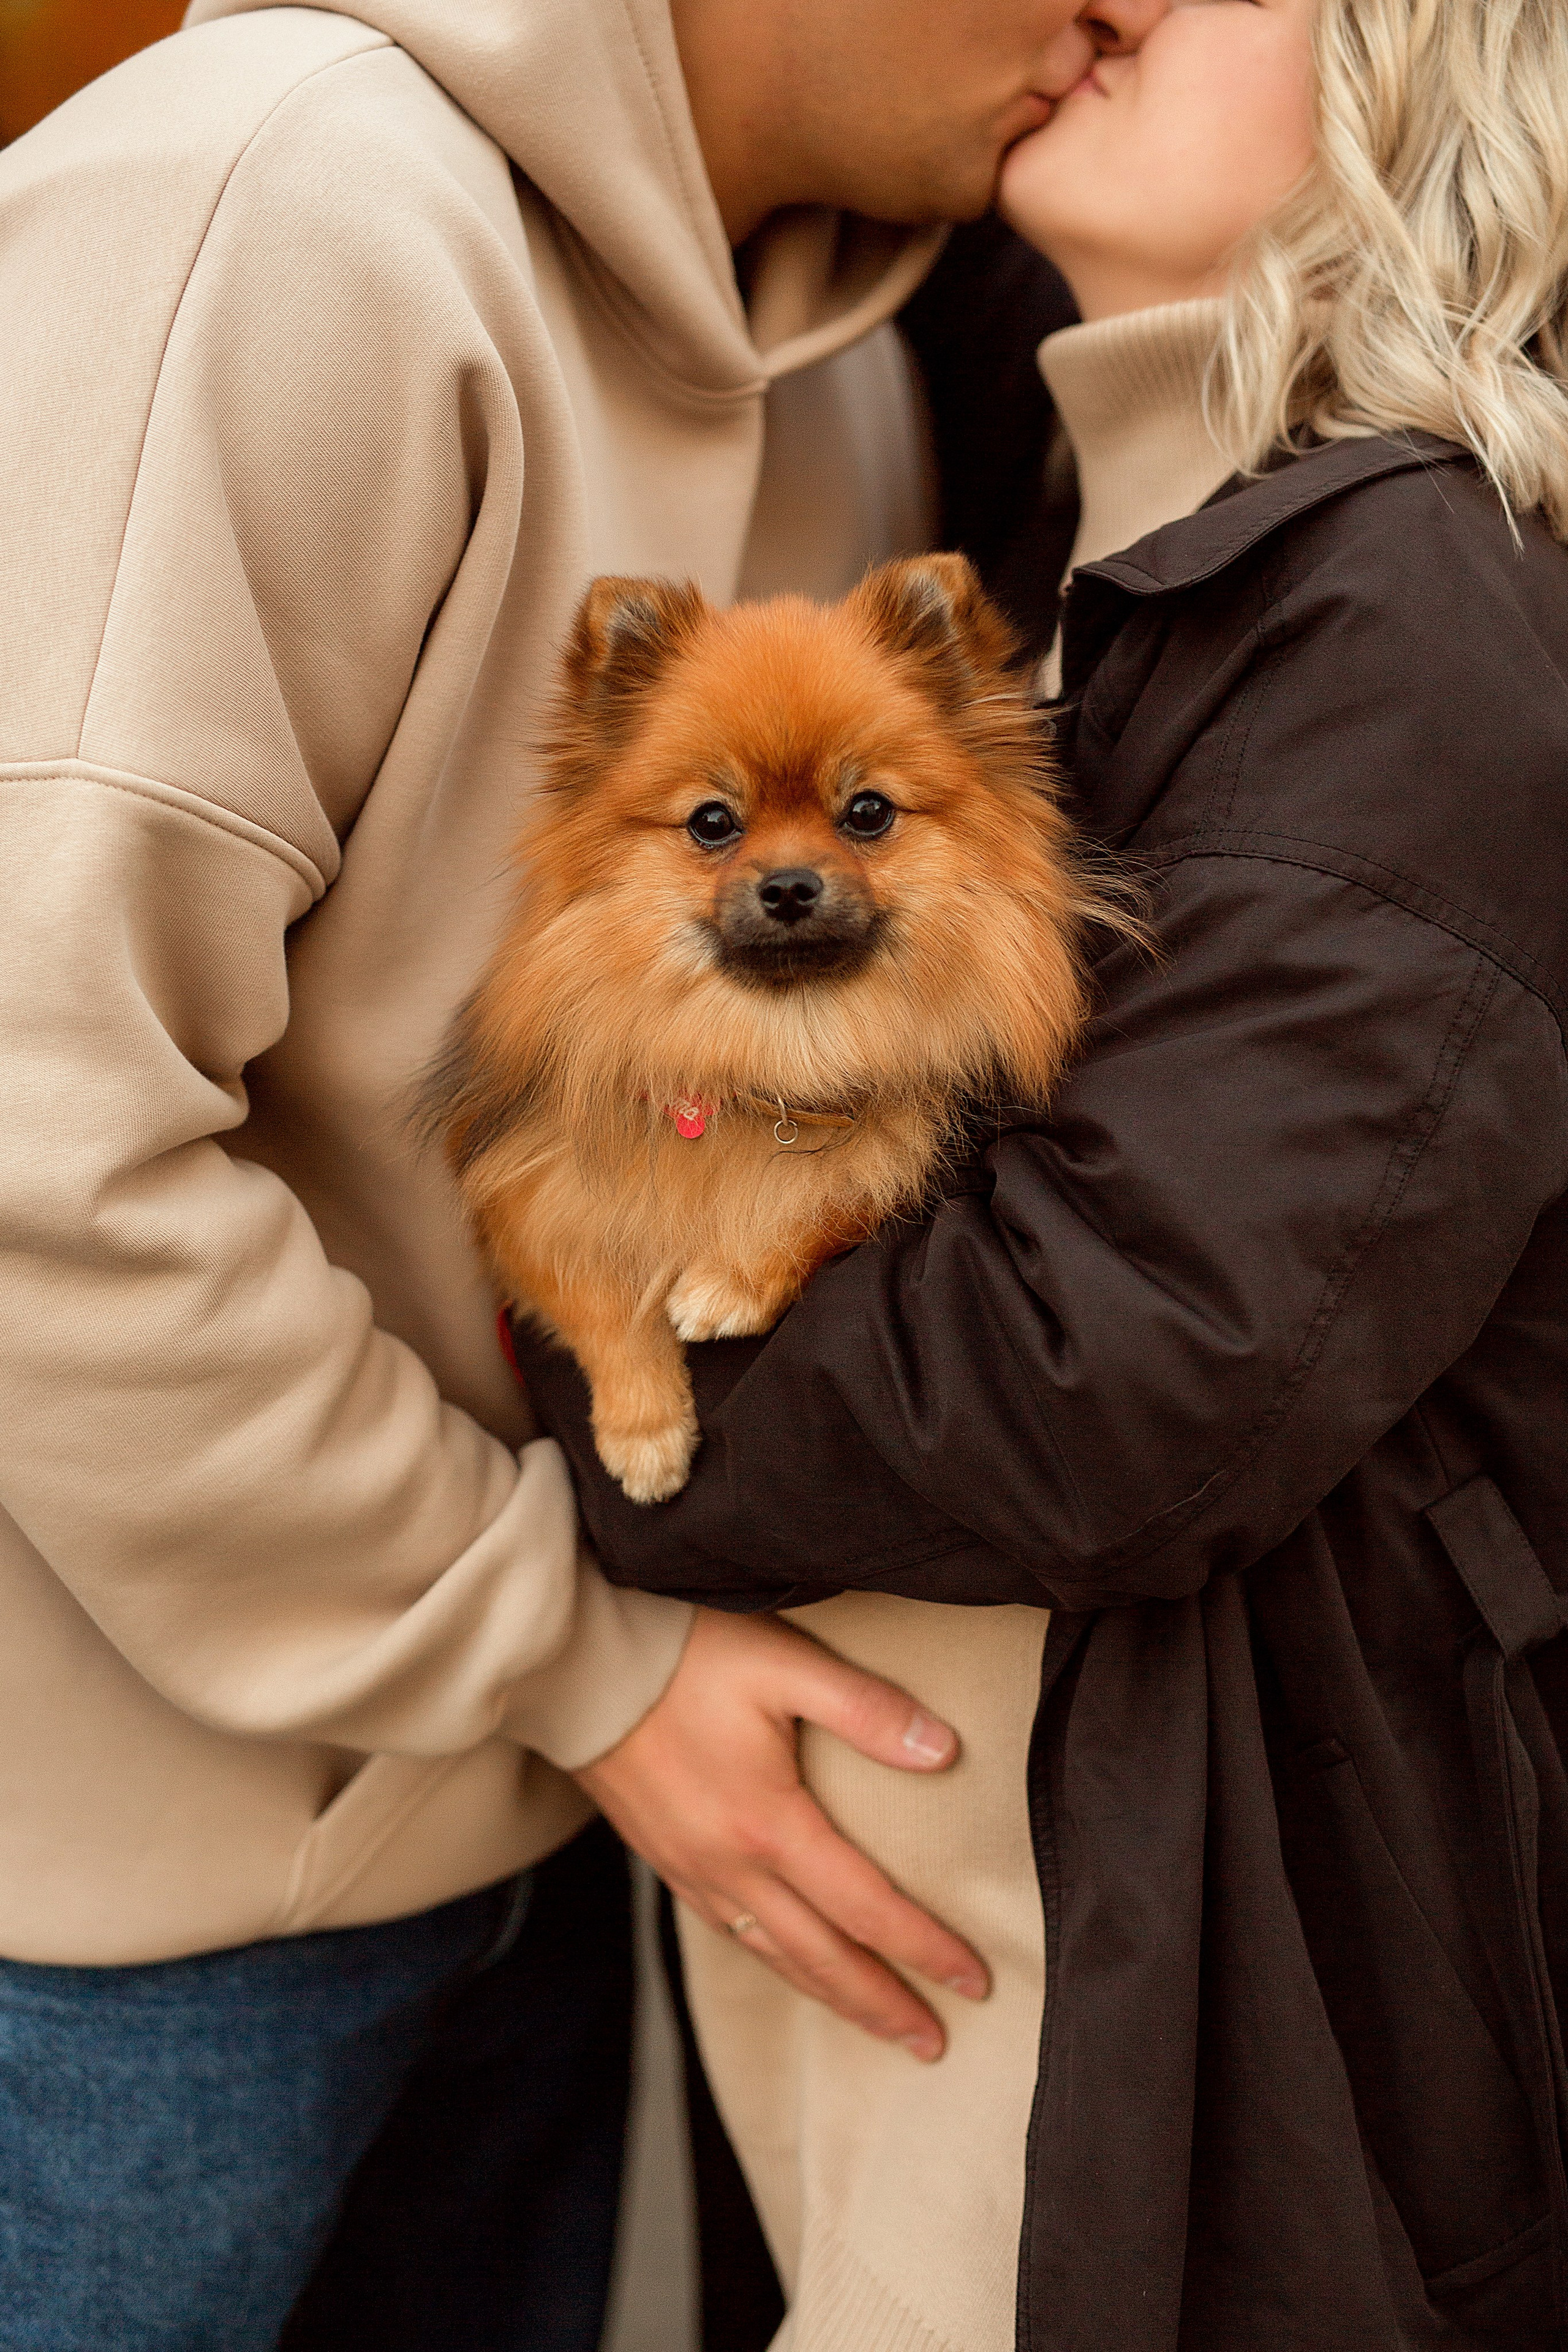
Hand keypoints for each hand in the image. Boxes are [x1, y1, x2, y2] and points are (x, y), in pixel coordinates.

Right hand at [575, 1607, 988, 2059]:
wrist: (578, 1665)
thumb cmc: (684, 1655)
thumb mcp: (783, 1663)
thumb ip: (867, 1709)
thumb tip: (945, 1752)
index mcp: (769, 1825)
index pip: (866, 1908)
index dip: (925, 1949)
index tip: (975, 1980)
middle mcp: (730, 1866)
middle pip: (822, 1958)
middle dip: (883, 2005)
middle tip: (934, 2044)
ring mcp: (692, 1870)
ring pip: (775, 1958)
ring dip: (832, 1997)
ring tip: (878, 2024)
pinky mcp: (665, 1860)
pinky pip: (731, 1935)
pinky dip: (775, 1964)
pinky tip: (792, 1965)